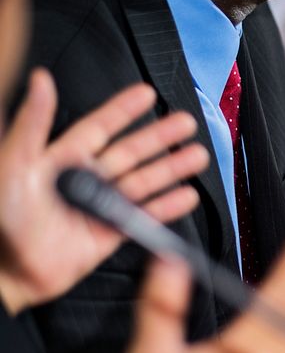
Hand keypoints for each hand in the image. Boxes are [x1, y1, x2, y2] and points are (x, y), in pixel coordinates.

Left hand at [0, 69, 205, 314]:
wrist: (14, 271)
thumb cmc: (5, 218)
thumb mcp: (14, 164)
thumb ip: (32, 123)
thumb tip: (40, 81)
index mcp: (62, 157)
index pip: (99, 126)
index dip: (123, 110)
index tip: (146, 94)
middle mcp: (86, 178)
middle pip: (131, 152)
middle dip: (160, 137)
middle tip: (186, 123)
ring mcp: (101, 205)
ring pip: (144, 180)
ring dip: (172, 168)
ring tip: (196, 156)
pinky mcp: (111, 231)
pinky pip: (145, 216)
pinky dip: (167, 207)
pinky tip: (186, 196)